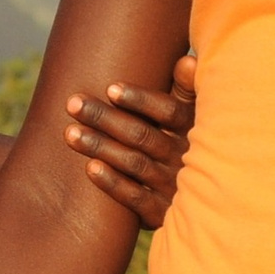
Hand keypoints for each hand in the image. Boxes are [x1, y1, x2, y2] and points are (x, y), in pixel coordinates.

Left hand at [66, 53, 198, 227]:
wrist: (204, 205)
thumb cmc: (188, 148)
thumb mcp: (195, 120)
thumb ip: (188, 90)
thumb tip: (187, 60)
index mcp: (193, 131)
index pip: (169, 112)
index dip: (141, 101)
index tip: (110, 88)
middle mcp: (184, 158)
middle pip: (143, 136)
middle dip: (105, 118)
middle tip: (72, 103)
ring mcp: (173, 187)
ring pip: (134, 164)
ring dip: (101, 147)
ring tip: (70, 133)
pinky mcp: (161, 213)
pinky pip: (136, 198)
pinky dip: (113, 183)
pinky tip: (89, 168)